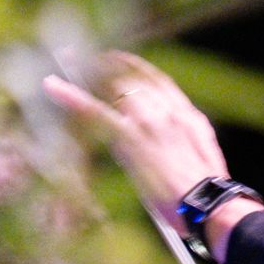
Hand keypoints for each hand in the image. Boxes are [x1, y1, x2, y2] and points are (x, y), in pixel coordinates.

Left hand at [43, 51, 263, 256]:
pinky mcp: (129, 138)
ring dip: (92, 74)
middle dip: (109, 68)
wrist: (209, 204)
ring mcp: (148, 123)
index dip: (137, 67)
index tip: (121, 59)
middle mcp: (168, 112)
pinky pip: (95, 111)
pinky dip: (71, 96)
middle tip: (88, 60)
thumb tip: (174, 143)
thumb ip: (188, 142)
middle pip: (134, 81)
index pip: (158, 81)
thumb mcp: (204, 159)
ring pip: (115, 88)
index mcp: (188, 118)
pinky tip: (53, 86)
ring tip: (70, 59)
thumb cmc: (207, 192)